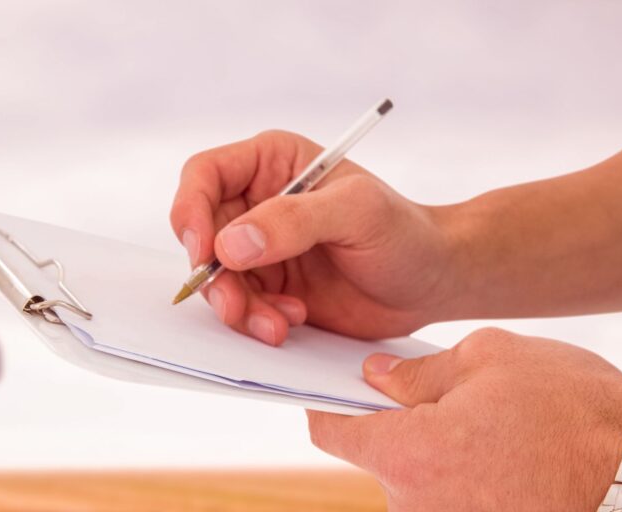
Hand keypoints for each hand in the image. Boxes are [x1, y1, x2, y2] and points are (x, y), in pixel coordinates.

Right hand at [170, 131, 456, 344]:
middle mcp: (260, 202)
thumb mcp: (357, 212)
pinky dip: (255, 321)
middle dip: (214, 276)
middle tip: (238, 306)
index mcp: (274, 163)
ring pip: (216, 277)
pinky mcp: (272, 286)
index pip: (205, 175)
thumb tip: (229, 245)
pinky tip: (291, 322)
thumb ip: (294, 220)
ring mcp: (264, 247)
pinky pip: (240, 305)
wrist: (430, 281)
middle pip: (202, 234)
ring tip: (278, 324)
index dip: (190, 211)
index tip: (203, 253)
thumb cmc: (405, 232)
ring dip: (237, 306)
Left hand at [307, 328, 621, 510]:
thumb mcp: (490, 358)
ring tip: (485, 420)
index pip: (332, 431)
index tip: (339, 383)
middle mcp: (418, 506)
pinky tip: (501, 449)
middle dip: (398, 421)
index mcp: (410, 454)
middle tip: (439, 389)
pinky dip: (462, 472)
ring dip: (436, 448)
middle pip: (378, 455)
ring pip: (418, 477)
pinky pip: (450, 498)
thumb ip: (418, 371)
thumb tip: (378, 376)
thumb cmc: (574, 409)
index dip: (329, 401)